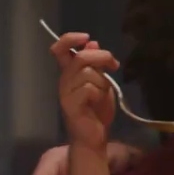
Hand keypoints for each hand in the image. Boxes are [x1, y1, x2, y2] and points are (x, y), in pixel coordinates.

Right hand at [52, 32, 119, 149]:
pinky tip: (98, 102)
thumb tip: (93, 43)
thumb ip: (96, 64)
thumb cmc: (97, 110)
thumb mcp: (102, 82)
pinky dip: (99, 93)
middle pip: (80, 56)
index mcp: (70, 72)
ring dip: (102, 81)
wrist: (95, 137)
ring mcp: (65, 93)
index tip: (87, 37)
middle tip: (114, 65)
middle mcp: (64, 80)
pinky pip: (88, 88)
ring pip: (87, 73)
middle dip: (102, 57)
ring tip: (103, 93)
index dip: (70, 38)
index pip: (60, 49)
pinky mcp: (70, 105)